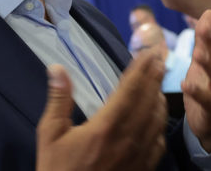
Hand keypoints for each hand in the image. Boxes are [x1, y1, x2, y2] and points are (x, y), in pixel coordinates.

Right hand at [36, 52, 167, 170]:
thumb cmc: (57, 170)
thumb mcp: (49, 135)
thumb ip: (58, 101)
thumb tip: (57, 69)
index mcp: (105, 127)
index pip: (129, 90)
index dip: (140, 69)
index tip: (149, 51)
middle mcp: (128, 139)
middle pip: (148, 101)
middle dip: (154, 76)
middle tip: (161, 56)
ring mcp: (138, 156)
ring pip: (157, 120)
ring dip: (159, 97)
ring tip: (159, 80)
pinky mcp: (142, 169)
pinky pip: (158, 142)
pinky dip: (160, 123)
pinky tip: (157, 117)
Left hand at [183, 1, 210, 151]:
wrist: (208, 122)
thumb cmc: (205, 85)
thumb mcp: (204, 60)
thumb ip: (205, 40)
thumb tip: (208, 13)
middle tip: (206, 22)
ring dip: (208, 64)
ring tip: (198, 54)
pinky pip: (204, 99)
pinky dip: (196, 91)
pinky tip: (185, 83)